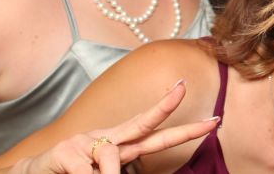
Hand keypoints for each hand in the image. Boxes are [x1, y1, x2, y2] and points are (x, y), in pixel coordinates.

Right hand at [18, 81, 217, 173]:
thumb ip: (119, 172)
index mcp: (117, 143)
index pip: (151, 130)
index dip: (176, 122)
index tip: (208, 116)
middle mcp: (105, 138)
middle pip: (143, 124)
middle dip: (168, 111)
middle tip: (197, 105)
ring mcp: (85, 141)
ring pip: (111, 157)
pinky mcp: (66, 153)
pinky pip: (87, 172)